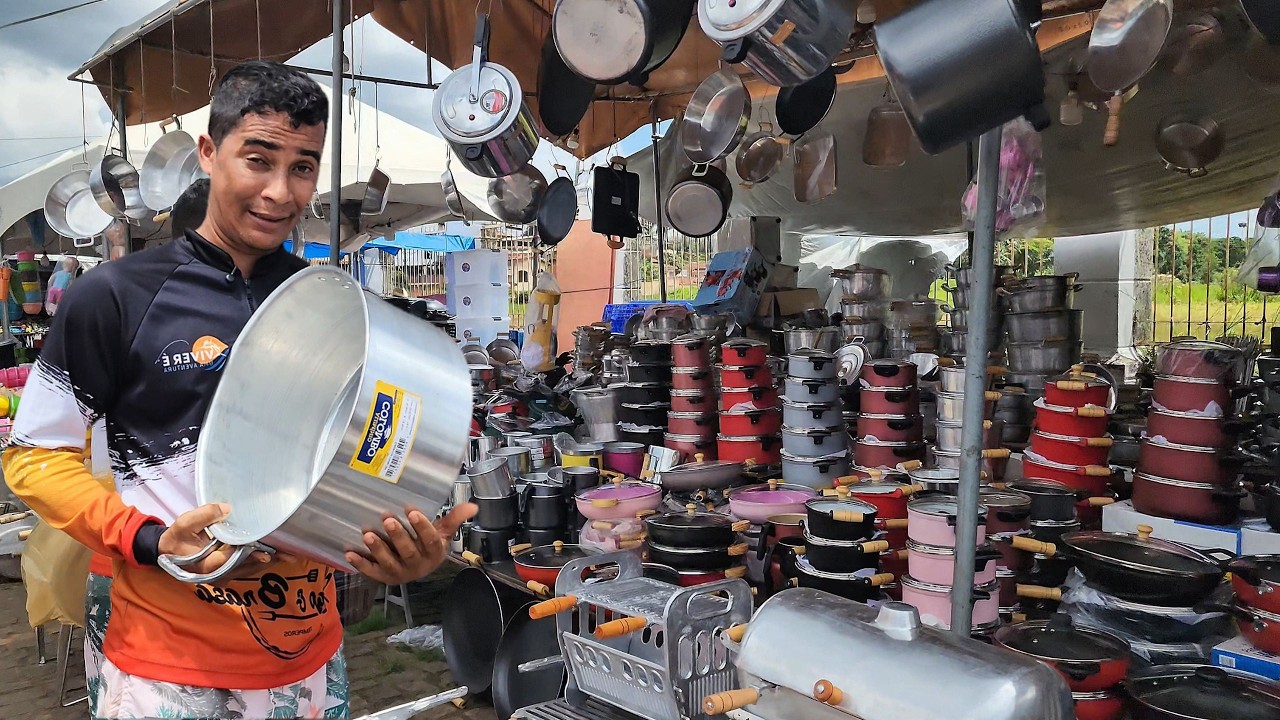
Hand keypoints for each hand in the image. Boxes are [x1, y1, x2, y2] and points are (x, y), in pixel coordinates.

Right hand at [158, 503, 294, 584]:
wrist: (169, 552)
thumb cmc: (178, 537)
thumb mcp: (185, 523)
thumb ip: (204, 515)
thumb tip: (227, 508)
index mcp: (206, 565)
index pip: (231, 560)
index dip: (250, 555)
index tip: (267, 551)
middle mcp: (217, 575)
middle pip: (246, 566)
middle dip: (267, 559)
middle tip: (290, 553)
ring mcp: (223, 576)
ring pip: (250, 569)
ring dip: (269, 561)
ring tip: (290, 553)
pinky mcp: (228, 573)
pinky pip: (248, 568)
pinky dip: (262, 561)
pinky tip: (278, 554)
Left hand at [346, 503, 476, 584]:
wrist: (419, 568)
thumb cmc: (428, 545)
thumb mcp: (442, 533)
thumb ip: (454, 519)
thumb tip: (473, 506)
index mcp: (433, 553)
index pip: (430, 541)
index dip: (422, 527)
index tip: (412, 511)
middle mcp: (417, 566)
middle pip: (408, 552)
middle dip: (398, 536)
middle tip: (388, 519)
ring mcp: (399, 573)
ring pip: (388, 563)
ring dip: (377, 549)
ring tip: (368, 534)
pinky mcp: (384, 577)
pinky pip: (371, 572)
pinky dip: (361, 563)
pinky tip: (351, 552)